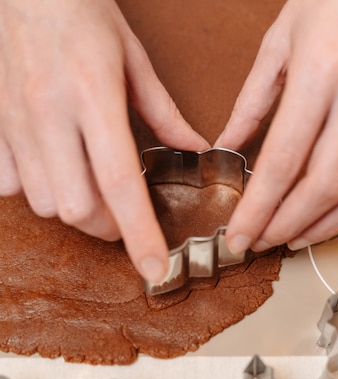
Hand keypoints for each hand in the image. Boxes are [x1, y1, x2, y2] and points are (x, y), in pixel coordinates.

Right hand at [0, 0, 208, 281]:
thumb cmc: (82, 13)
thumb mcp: (134, 58)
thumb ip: (164, 113)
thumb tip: (196, 151)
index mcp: (94, 95)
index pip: (120, 183)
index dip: (140, 235)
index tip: (156, 269)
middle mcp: (50, 113)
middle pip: (78, 207)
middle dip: (107, 226)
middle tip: (124, 214)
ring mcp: (15, 122)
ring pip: (44, 204)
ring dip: (73, 209)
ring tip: (89, 187)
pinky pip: (11, 185)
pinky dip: (35, 190)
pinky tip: (53, 170)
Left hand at [216, 0, 337, 252]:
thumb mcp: (279, 40)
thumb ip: (252, 102)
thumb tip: (226, 149)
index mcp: (320, 72)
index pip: (283, 161)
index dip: (258, 208)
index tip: (239, 235)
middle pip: (325, 185)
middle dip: (287, 225)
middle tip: (263, 242)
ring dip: (328, 225)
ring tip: (297, 238)